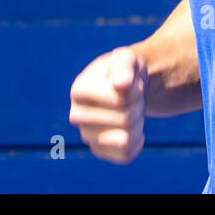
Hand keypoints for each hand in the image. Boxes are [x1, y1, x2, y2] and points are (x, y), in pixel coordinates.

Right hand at [69, 46, 147, 163]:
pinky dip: (137, 141)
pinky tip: (134, 128)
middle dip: (138, 106)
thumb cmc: (124, 70)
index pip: (120, 100)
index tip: (132, 82)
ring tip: (132, 110)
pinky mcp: (98, 150)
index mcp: (79, 90)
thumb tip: (121, 84)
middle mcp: (76, 115)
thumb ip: (124, 66)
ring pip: (125, 140)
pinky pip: (126, 155)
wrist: (127, 86)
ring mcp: (86, 135)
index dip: (136, 91)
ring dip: (138, 123)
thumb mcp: (126, 58)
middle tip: (135, 97)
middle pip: (125, 120)